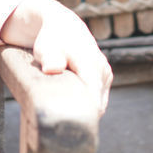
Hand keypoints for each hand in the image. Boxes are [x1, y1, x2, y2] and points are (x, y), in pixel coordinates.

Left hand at [1, 0, 112, 114]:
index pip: (93, 97)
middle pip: (96, 106)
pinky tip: (71, 102)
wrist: (63, 26)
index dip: (82, 115)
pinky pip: (97, 100)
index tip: (68, 126)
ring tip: (63, 109)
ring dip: (82, 109)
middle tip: (59, 119)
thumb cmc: (52, 39)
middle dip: (80, 115)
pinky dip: (85, 104)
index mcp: (91, 64)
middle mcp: (103, 70)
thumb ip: (50, 58)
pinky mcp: (104, 80)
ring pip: (97, 105)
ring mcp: (106, 76)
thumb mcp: (46, 46)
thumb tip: (52, 68)